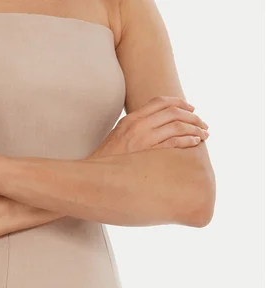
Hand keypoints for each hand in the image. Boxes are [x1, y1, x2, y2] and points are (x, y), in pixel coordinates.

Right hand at [89, 96, 208, 157]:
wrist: (91, 176)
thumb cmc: (106, 162)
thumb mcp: (118, 138)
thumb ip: (134, 130)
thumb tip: (154, 130)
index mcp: (131, 119)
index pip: (160, 102)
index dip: (179, 103)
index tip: (192, 109)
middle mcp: (137, 125)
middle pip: (173, 112)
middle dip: (193, 117)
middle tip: (203, 124)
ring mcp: (141, 139)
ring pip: (176, 125)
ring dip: (194, 128)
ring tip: (204, 134)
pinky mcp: (146, 154)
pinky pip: (173, 143)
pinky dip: (187, 140)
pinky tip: (195, 142)